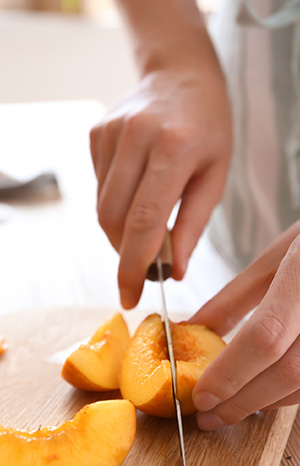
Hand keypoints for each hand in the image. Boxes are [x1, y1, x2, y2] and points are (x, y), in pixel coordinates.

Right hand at [90, 64, 231, 308]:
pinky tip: (135, 189)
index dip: (134, 266)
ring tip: (146, 223)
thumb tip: (173, 270)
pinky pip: (99, 187)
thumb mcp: (215, 176)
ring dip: (120, 231)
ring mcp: (110, 133)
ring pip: (102, 207)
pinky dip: (115, 204)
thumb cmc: (208, 127)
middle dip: (125, 253)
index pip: (145, 221)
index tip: (130, 295)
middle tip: (143, 266)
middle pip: (114, 219)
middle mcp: (136, 137)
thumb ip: (192, 226)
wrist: (181, 75)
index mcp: (174, 148)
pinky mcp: (96, 134)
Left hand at [191, 221, 299, 430]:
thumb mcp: (274, 259)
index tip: (201, 395)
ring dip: (264, 401)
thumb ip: (233, 298)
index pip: (265, 336)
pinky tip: (263, 392)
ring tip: (230, 406)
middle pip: (287, 372)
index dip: (230, 373)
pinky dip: (286, 392)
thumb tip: (192, 329)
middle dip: (242, 400)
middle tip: (209, 414)